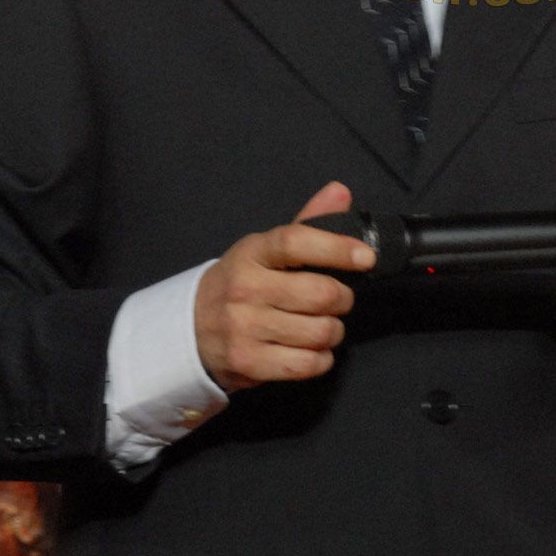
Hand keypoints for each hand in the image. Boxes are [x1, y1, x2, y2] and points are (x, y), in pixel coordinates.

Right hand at [195, 181, 375, 392]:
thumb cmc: (240, 284)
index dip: (336, 248)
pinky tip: (315, 351)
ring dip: (334, 331)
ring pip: (319, 331)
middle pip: (318, 293)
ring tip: (325, 326)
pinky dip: (322, 359)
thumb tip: (341, 191)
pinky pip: (306, 364)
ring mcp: (244, 327)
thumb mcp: (263, 250)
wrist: (188, 330)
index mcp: (251, 253)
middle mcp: (245, 288)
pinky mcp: (247, 363)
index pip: (296, 242)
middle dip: (343, 298)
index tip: (366, 257)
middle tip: (339, 300)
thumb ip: (306, 223)